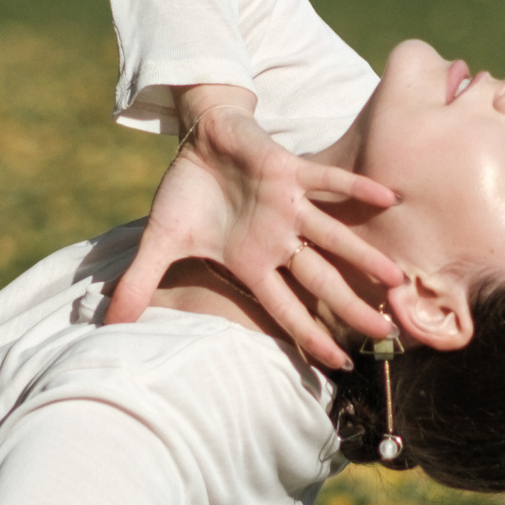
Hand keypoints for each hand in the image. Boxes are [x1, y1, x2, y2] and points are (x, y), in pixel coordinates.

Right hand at [105, 84, 403, 369]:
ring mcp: (288, 206)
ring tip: (396, 279)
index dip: (309, 337)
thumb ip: (141, 281)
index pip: (286, 309)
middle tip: (387, 335)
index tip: (339, 365)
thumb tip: (108, 324)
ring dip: (363, 257)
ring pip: (333, 237)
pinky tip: (387, 196)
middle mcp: (278, 240)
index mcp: (252, 263)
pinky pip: (328, 181)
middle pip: (321, 281)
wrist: (200, 138)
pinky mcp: (290, 170)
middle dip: (351, 308)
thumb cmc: (188, 192)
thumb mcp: (160, 240)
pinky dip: (355, 188)